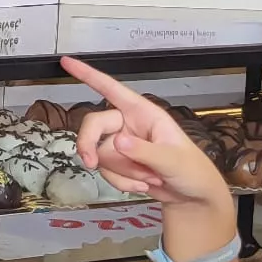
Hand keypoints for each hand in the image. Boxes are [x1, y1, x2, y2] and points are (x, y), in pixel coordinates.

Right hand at [63, 56, 230, 207]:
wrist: (194, 199)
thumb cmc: (193, 171)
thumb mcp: (174, 160)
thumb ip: (145, 151)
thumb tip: (118, 141)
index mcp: (144, 113)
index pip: (111, 89)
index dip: (88, 75)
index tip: (66, 62)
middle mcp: (129, 125)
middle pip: (93, 125)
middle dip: (90, 145)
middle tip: (91, 163)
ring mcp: (122, 145)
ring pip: (99, 153)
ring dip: (122, 172)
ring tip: (150, 178)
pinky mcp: (119, 164)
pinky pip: (105, 171)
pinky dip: (121, 183)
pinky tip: (143, 186)